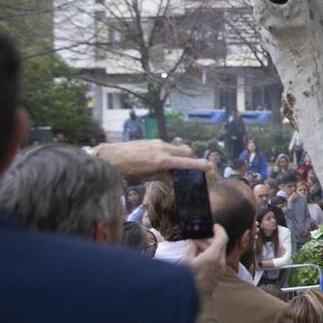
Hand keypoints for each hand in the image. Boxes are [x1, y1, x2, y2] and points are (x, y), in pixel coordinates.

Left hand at [91, 139, 207, 181]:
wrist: (112, 156)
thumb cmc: (128, 169)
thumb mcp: (147, 176)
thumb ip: (163, 177)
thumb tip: (174, 181)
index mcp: (162, 161)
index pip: (186, 162)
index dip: (200, 165)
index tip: (210, 166)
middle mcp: (163, 149)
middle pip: (186, 151)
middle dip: (191, 158)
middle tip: (190, 167)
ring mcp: (159, 143)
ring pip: (177, 148)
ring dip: (180, 156)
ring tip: (172, 165)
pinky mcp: (154, 141)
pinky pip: (168, 146)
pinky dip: (170, 153)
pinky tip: (160, 160)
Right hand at [183, 226, 228, 296]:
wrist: (191, 299)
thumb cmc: (187, 280)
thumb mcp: (186, 261)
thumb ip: (192, 248)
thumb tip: (194, 241)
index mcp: (214, 256)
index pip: (222, 237)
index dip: (218, 229)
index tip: (212, 226)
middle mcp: (220, 262)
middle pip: (220, 245)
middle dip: (209, 239)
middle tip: (197, 238)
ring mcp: (220, 269)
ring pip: (218, 253)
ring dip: (209, 247)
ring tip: (195, 247)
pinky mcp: (218, 275)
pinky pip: (217, 261)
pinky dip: (210, 255)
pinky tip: (198, 256)